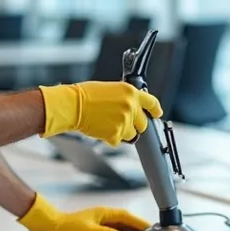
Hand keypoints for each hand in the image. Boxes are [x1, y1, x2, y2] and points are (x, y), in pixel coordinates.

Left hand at [18, 193, 150, 230]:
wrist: (55, 225)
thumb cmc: (69, 225)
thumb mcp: (89, 230)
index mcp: (104, 212)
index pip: (126, 215)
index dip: (138, 221)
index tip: (148, 226)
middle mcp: (104, 214)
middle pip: (125, 218)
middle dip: (137, 224)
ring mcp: (100, 219)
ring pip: (120, 223)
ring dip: (131, 228)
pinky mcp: (97, 225)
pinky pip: (114, 227)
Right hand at [39, 81, 162, 146]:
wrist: (73, 105)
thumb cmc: (86, 95)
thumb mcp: (112, 89)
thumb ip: (126, 98)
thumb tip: (132, 107)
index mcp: (131, 92)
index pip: (152, 103)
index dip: (156, 110)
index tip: (156, 114)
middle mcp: (131, 107)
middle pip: (143, 123)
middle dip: (135, 125)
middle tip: (122, 122)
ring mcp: (125, 121)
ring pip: (132, 135)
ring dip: (122, 133)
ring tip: (107, 124)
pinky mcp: (116, 134)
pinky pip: (118, 141)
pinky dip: (110, 138)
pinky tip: (101, 129)